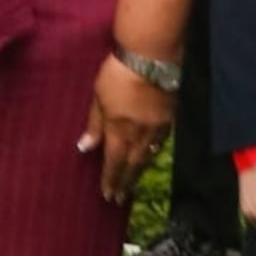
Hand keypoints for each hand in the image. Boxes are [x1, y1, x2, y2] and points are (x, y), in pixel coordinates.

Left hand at [78, 52, 173, 202]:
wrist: (151, 57)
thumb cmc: (117, 74)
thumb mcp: (98, 97)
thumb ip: (94, 124)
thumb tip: (85, 147)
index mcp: (119, 129)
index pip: (114, 162)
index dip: (110, 179)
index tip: (107, 195)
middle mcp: (140, 133)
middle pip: (133, 164)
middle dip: (125, 182)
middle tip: (119, 198)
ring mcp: (158, 127)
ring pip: (148, 155)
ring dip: (139, 171)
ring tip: (132, 182)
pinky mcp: (170, 118)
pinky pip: (161, 143)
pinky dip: (153, 154)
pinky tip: (149, 156)